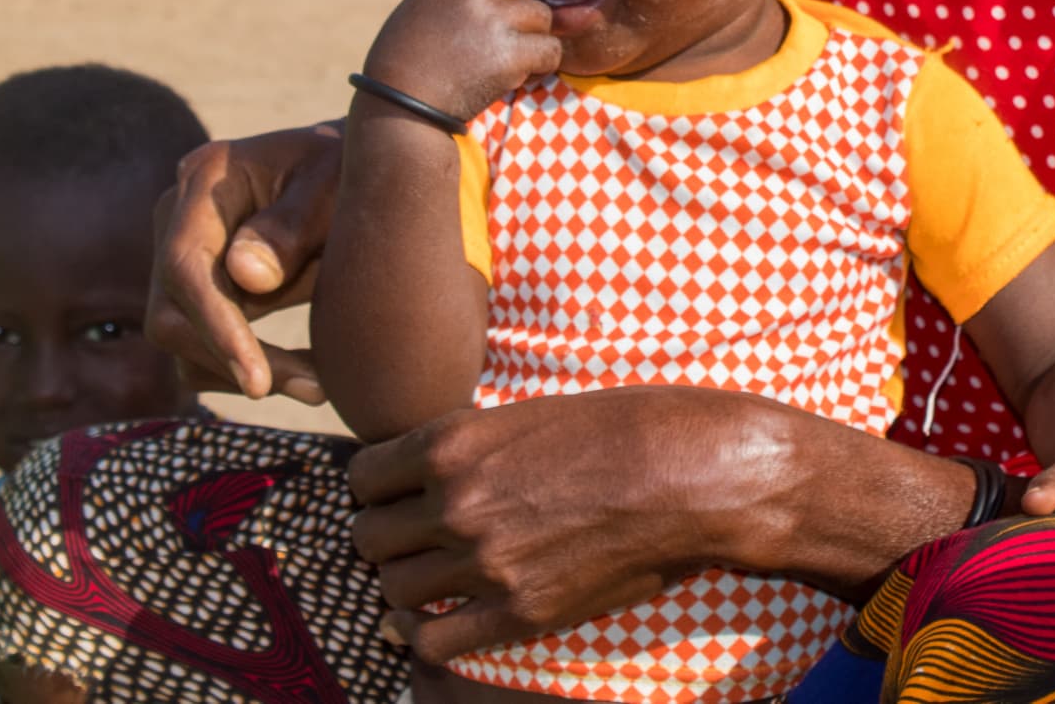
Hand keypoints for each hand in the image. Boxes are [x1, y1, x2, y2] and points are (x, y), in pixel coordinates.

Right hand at [146, 122, 342, 399]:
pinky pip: (203, 349)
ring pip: (183, 342)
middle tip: (314, 389)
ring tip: (321, 380)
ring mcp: (183, 256)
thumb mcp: (337, 186)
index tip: (258, 381)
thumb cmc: (347, 172)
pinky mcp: (197, 291)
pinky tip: (309, 372)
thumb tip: (244, 278)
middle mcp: (179, 217)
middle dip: (231, 361)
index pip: (186, 264)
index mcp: (208, 176)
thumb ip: (295, 225)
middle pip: (171, 313)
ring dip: (244, 371)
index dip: (216, 327)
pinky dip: (248, 367)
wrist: (346, 173)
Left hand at [345, 387, 780, 665]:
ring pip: (394, 590)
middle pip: (370, 538)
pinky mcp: (520, 611)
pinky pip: (432, 643)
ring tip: (429, 576)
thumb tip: (428, 469)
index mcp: (451, 444)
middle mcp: (455, 505)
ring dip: (406, 584)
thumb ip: (468, 443)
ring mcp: (486, 563)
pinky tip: (431, 623)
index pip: (363, 479)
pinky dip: (420, 636)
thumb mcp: (527, 412)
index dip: (375, 489)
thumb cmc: (621, 426)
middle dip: (385, 538)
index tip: (393, 495)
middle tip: (410, 538)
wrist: (691, 473)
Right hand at [360, 0, 561, 125]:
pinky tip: (523, 76)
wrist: (401, 104)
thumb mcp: (416, 13)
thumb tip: (483, 0)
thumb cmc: (399, 66)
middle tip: (502, 42)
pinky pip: (550, 50)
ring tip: (512, 61)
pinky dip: (541, 65)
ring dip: (533, 38)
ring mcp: (496, 20)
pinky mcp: (513, 54)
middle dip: (517, 14)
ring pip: (541, 17)